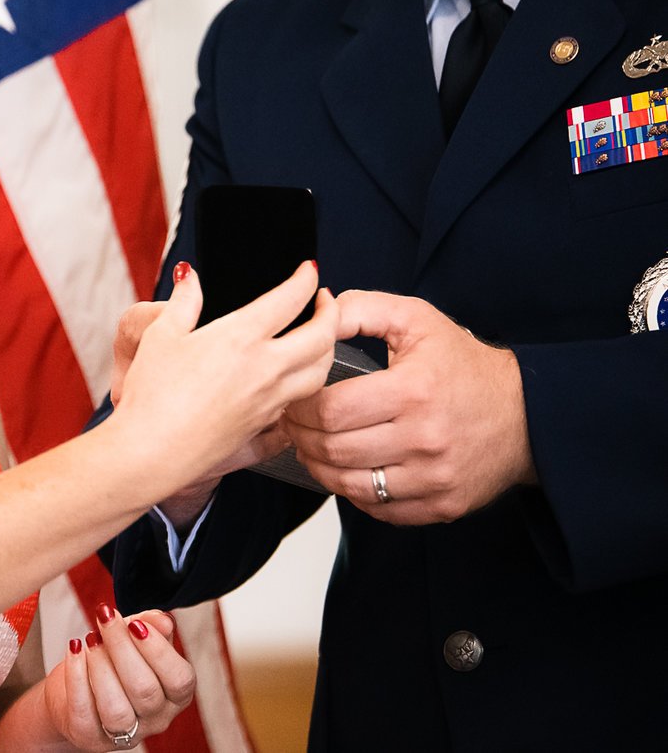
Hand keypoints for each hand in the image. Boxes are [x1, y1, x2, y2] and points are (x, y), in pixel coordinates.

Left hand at [37, 607, 194, 748]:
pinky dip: (77, 676)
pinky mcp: (90, 736)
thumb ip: (151, 626)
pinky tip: (74, 649)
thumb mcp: (133, 637)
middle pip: (145, 691)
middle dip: (122, 648)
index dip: (158, 651)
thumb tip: (163, 620)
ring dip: (101, 667)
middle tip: (105, 617)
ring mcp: (124, 733)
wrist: (73, 691)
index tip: (135, 623)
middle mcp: (155, 720)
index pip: (180, 680)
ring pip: (117, 709)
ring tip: (90, 638)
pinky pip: (84, 711)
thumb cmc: (112, 660)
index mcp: (174, 696)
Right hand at [108, 261, 337, 506]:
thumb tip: (189, 276)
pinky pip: (303, 398)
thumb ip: (183, 301)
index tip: (309, 269)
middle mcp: (265, 369)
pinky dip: (310, 380)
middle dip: (331, 313)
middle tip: (325, 300)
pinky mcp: (266, 425)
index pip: (288, 300)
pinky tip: (295, 375)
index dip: (305, 279)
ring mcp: (270, 400)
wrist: (154, 449)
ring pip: (322, 372)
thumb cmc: (153, 393)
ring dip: (328, 349)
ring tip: (319, 336)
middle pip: (321, 337)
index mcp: (239, 338)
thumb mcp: (161, 334)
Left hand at [282, 290, 531, 521]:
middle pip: (337, 451)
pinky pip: (384, 511)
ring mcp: (436, 479)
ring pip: (354, 486)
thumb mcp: (414, 319)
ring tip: (310, 448)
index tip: (291, 398)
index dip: (300, 407)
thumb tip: (319, 306)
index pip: (332, 410)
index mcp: (412, 391)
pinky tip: (346, 472)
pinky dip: (355, 494)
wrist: (526, 414)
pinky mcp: (446, 506)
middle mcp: (425, 440)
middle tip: (291, 424)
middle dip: (302, 438)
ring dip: (321, 469)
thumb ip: (361, 309)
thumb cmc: (464, 364)